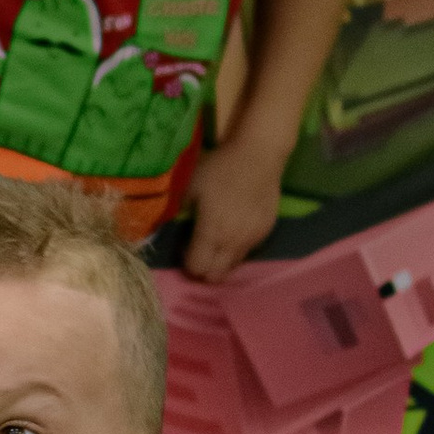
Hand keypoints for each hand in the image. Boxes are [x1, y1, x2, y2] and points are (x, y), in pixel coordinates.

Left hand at [183, 127, 289, 280]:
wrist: (258, 156)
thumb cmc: (220, 168)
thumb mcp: (189, 186)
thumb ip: (177, 211)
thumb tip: (168, 226)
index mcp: (211, 233)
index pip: (197, 268)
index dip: (187, 263)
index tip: (184, 246)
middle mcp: (232, 243)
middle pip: (215, 277)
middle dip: (203, 269)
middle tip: (198, 250)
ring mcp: (252, 240)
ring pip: (232, 267)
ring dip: (220, 261)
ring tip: (216, 239)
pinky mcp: (265, 233)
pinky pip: (247, 252)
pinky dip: (236, 248)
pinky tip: (234, 227)